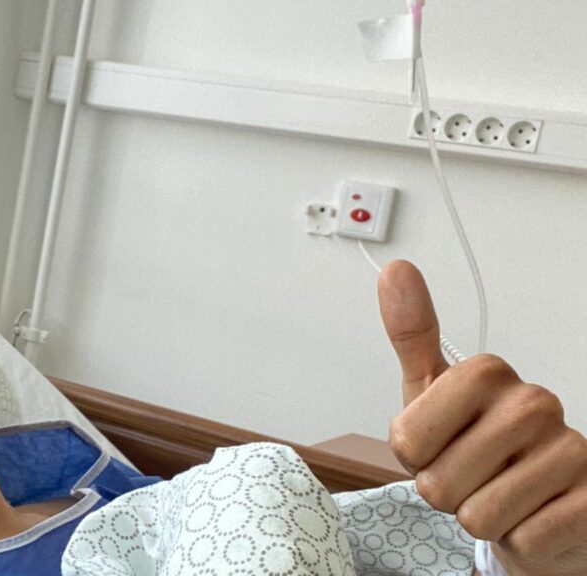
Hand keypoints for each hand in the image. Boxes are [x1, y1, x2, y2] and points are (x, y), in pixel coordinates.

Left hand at [377, 260, 586, 575]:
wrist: (539, 499)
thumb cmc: (475, 443)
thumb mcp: (431, 392)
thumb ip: (410, 336)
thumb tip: (394, 271)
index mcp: (488, 373)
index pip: (406, 441)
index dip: (413, 458)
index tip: (437, 444)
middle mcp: (534, 403)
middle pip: (437, 484)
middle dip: (444, 492)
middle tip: (471, 475)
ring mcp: (570, 450)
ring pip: (476, 516)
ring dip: (479, 516)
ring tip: (499, 493)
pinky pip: (519, 539)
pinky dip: (518, 539)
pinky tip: (532, 513)